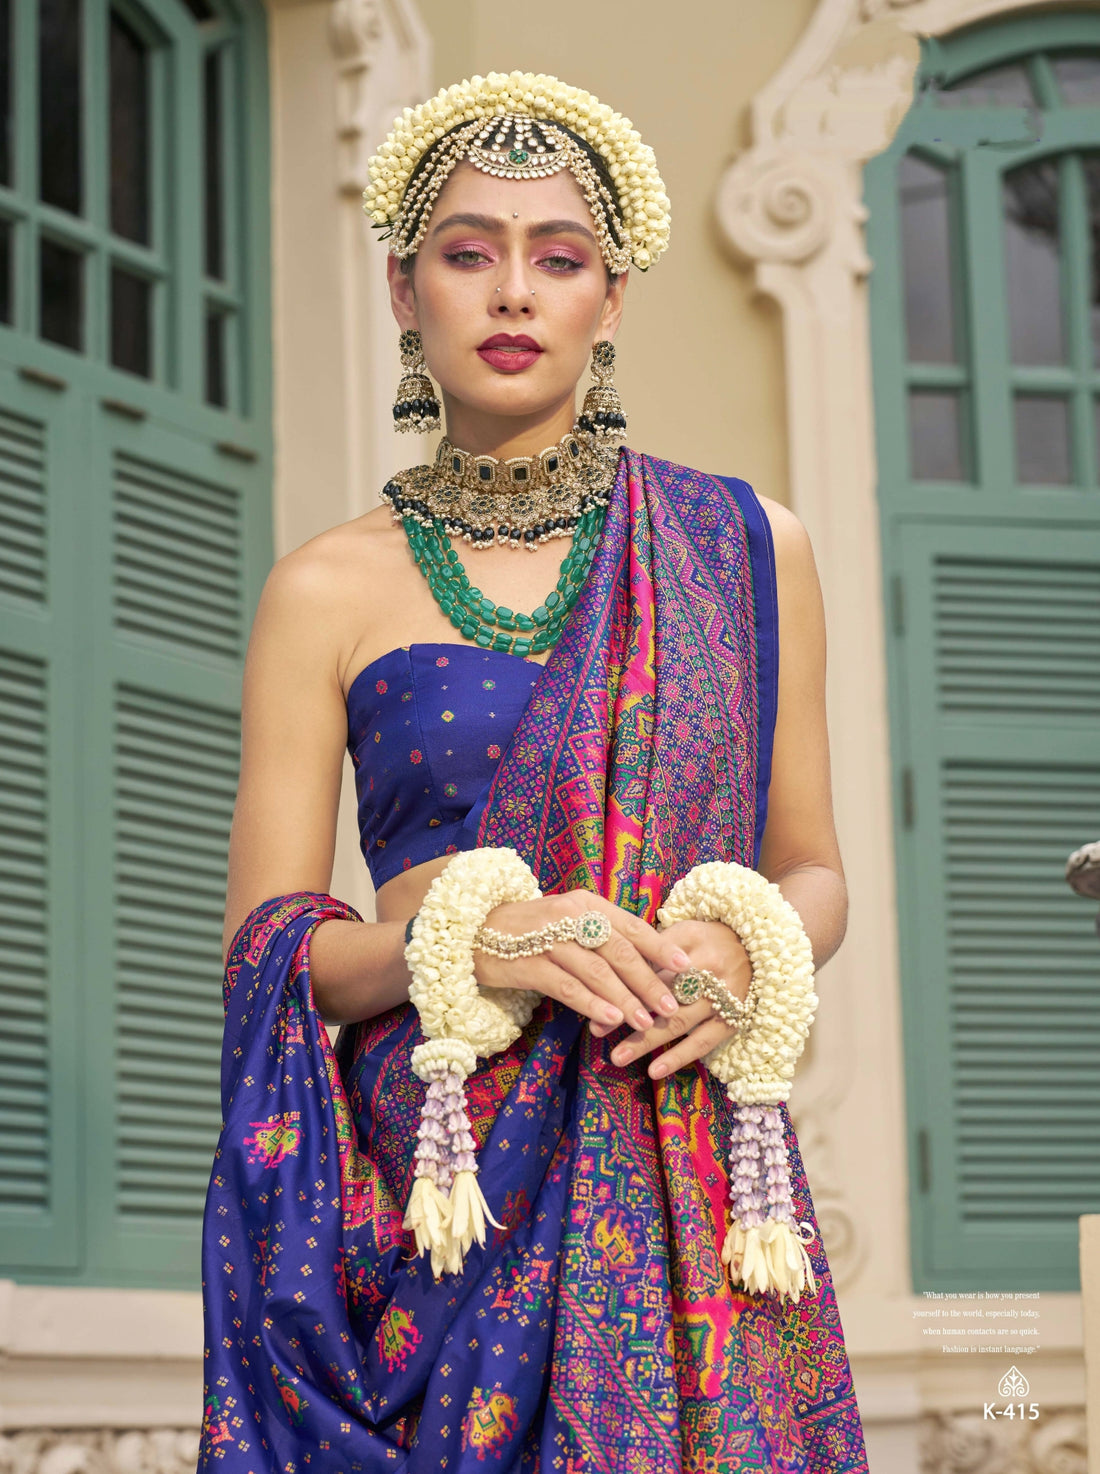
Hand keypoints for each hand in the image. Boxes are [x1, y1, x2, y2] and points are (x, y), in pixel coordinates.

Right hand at [473, 890, 691, 1032]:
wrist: (473, 930)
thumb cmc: (529, 930)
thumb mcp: (567, 923)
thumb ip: (600, 936)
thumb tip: (642, 964)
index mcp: (586, 903)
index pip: (631, 926)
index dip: (660, 947)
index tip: (686, 968)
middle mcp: (571, 915)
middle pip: (620, 950)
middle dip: (649, 981)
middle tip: (671, 1006)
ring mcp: (549, 938)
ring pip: (597, 971)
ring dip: (625, 999)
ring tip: (645, 1021)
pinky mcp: (528, 963)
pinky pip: (567, 986)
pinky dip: (592, 1004)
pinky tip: (609, 1020)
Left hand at [606, 918, 750, 1079]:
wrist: (761, 947)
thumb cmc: (709, 939)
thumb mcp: (683, 930)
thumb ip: (651, 949)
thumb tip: (610, 973)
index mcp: (690, 937)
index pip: (649, 960)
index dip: (621, 978)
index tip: (593, 995)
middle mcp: (708, 965)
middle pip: (660, 992)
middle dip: (627, 1012)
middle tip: (596, 1029)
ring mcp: (722, 995)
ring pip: (678, 1020)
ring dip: (646, 1040)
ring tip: (617, 1057)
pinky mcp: (733, 1018)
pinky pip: (703, 1042)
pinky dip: (678, 1056)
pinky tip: (654, 1070)